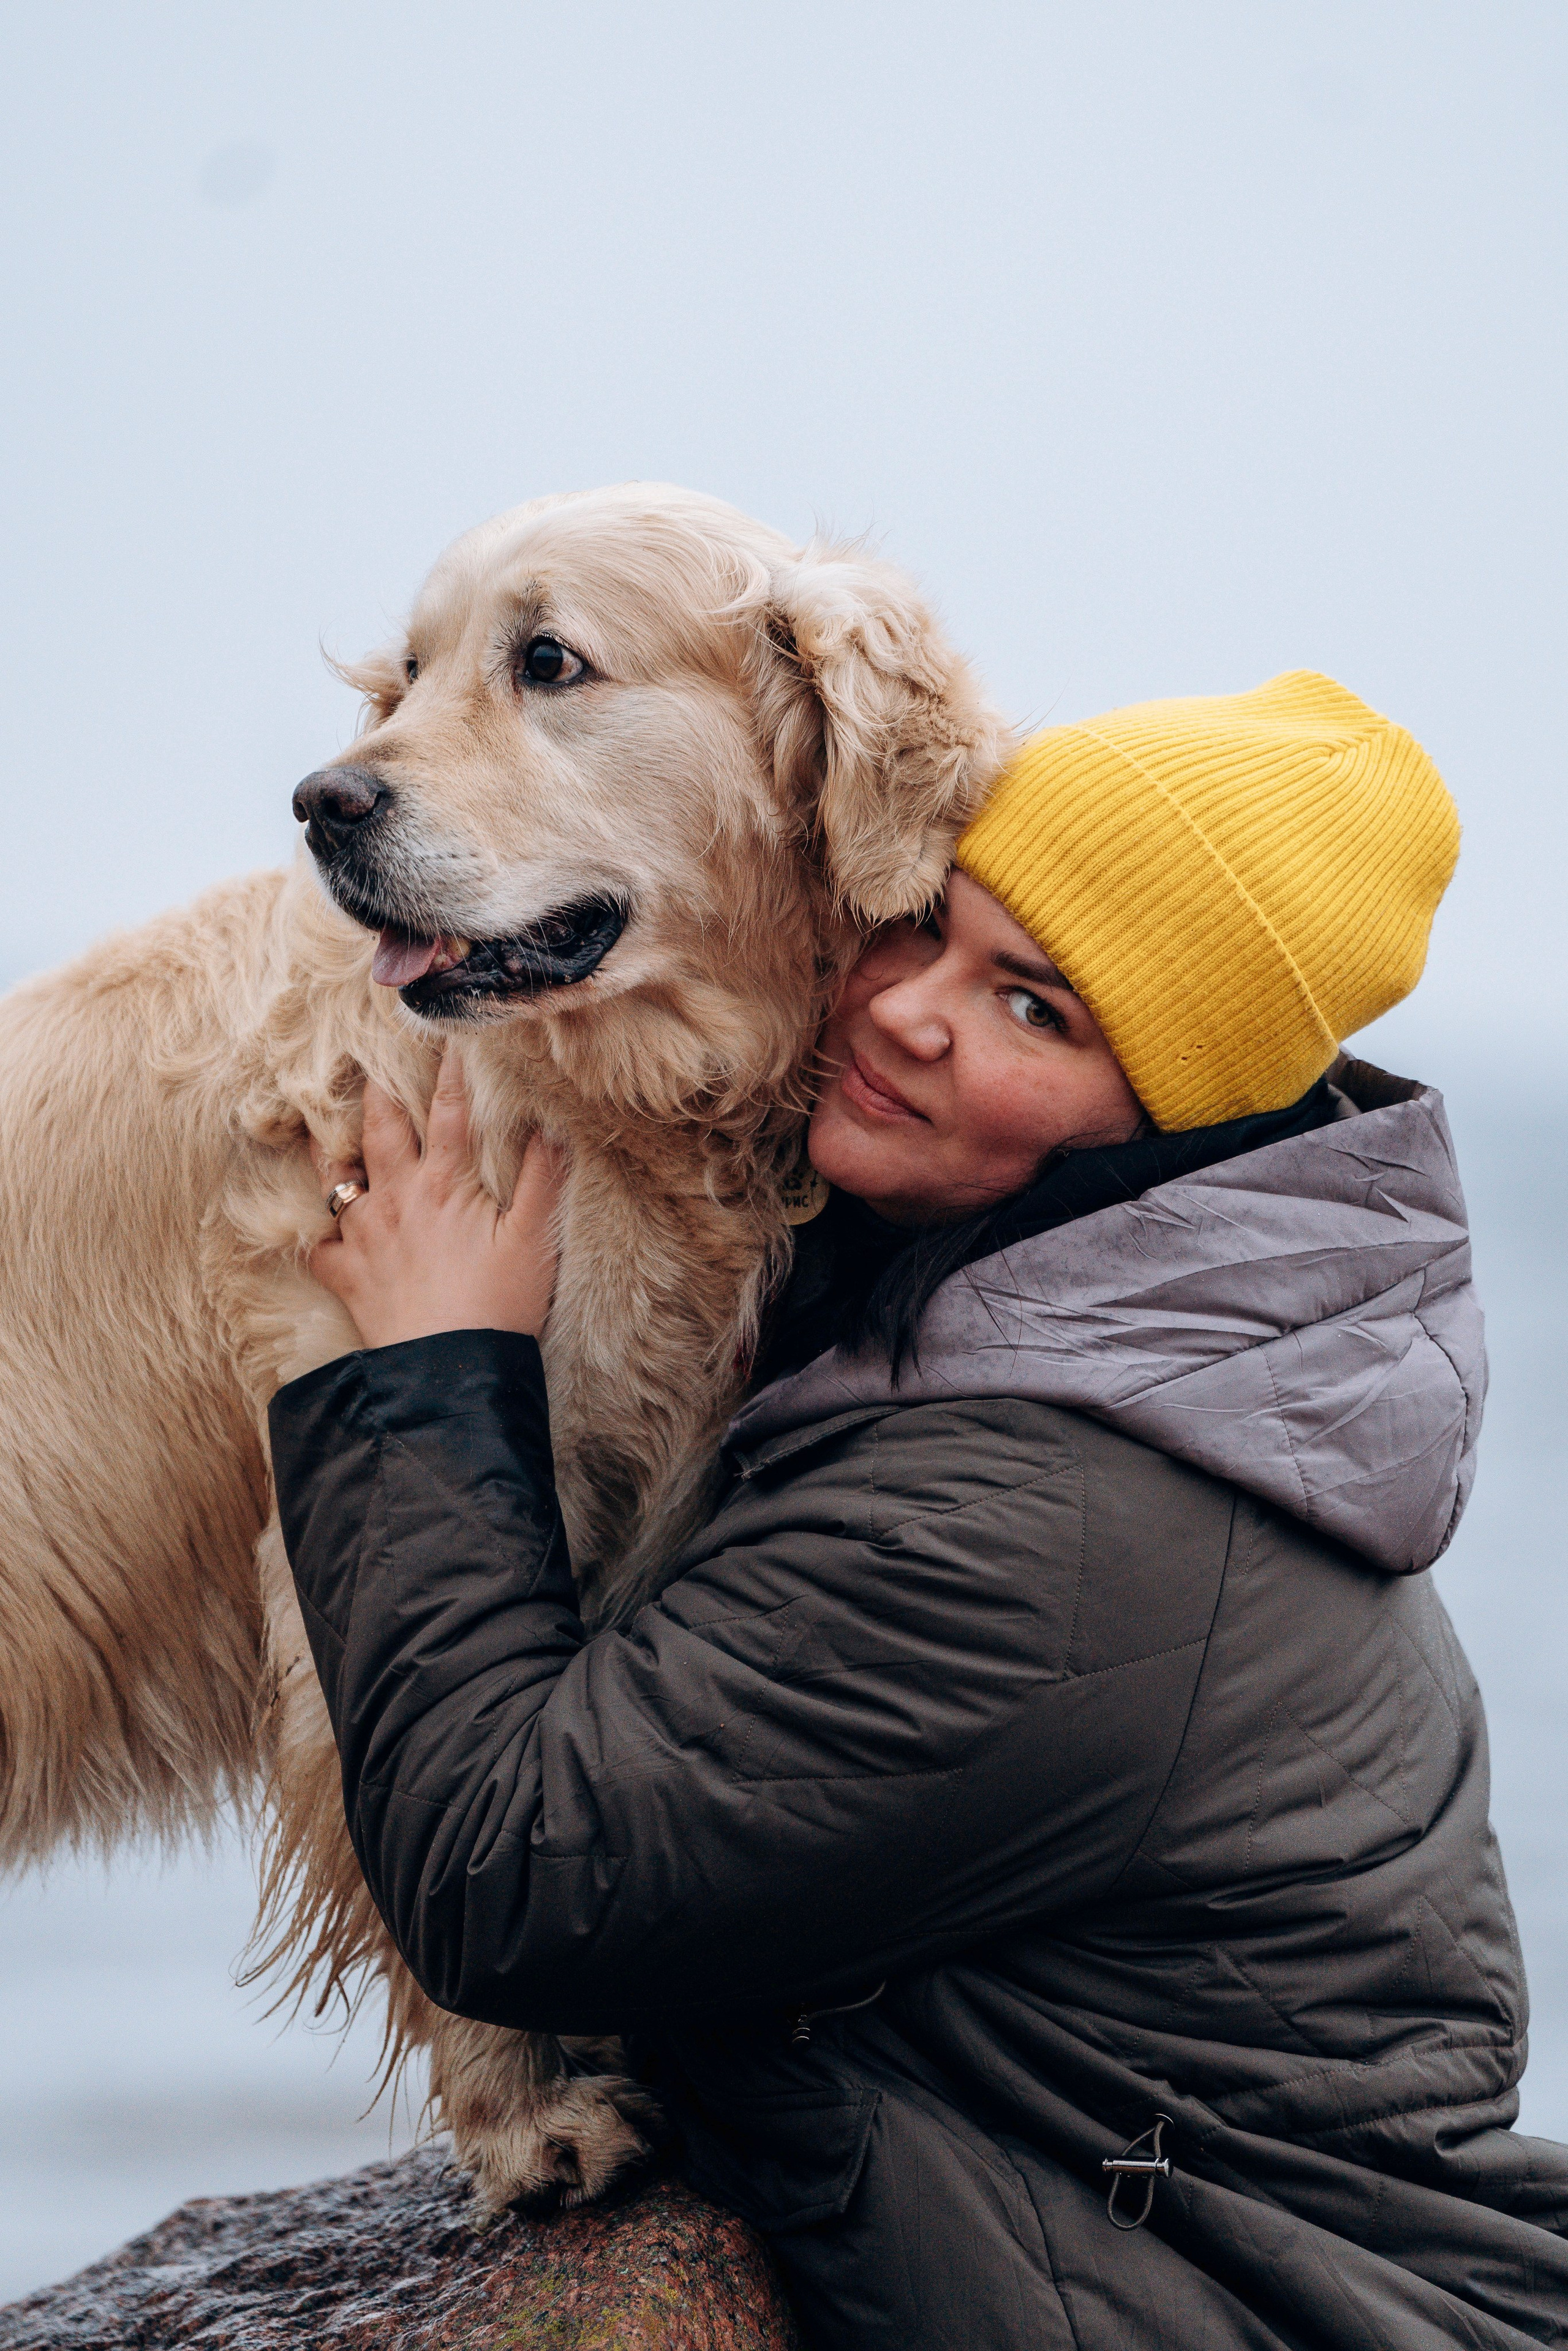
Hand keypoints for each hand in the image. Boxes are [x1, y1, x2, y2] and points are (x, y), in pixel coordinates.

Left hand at [310, 1048, 565, 1349]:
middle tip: (369, 1061)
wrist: (450, 1370)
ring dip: (330, 1146)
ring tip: (320, 1121)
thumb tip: (550, 1124)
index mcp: (445, 1183)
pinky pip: (318, 1245)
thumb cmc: (499, 1304)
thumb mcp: (533, 1237)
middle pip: (381, 1128)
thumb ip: (542, 1176)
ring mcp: (365, 1235)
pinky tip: (312, 1221)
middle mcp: (397, 1198)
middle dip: (378, 1090)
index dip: (450, 1072)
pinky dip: (314, 1229)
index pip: (448, 1111)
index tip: (448, 1039)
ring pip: (337, 1176)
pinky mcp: (347, 1274)